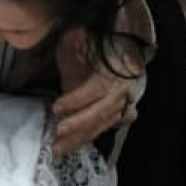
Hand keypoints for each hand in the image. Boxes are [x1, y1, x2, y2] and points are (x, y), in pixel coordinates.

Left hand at [50, 27, 138, 157]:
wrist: (129, 52)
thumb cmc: (102, 45)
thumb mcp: (86, 38)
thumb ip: (76, 40)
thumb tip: (68, 36)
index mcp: (116, 73)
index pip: (95, 91)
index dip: (76, 99)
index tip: (56, 108)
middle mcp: (121, 94)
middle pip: (100, 114)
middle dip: (77, 125)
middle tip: (57, 132)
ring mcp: (121, 108)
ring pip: (100, 126)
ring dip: (78, 139)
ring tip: (57, 149)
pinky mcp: (116, 117)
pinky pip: (100, 130)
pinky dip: (84, 139)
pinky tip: (68, 148)